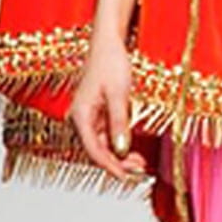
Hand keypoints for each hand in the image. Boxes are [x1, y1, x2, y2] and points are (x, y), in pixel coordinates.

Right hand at [69, 31, 148, 185]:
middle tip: (140, 170)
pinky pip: (107, 136)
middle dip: (118, 163)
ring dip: (120, 156)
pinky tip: (133, 150)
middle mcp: (81, 119)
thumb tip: (121, 150)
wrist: (108, 43)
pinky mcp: (98, 114)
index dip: (111, 167)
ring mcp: (89, 117)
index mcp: (81, 115)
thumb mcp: (119, 94)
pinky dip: (120, 144)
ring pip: (103, 146)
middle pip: (98, 151)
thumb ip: (119, 123)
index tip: (127, 177)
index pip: (94, 151)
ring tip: (140, 163)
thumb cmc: (110, 62)